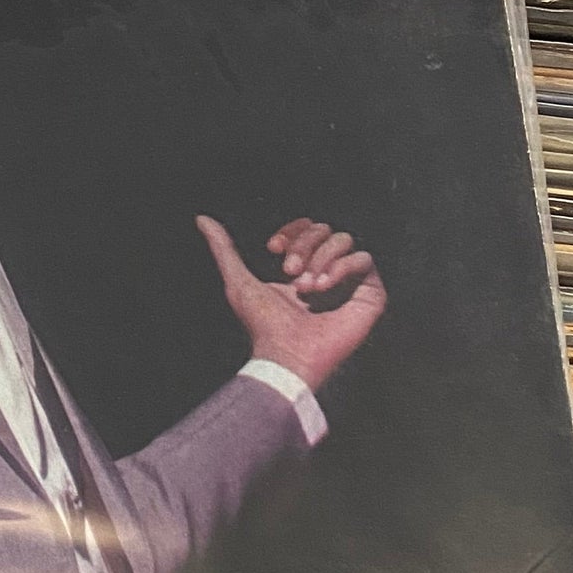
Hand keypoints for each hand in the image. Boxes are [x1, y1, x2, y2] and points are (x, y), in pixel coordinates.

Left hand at [196, 214, 386, 393]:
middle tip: (290, 273)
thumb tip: (202, 218)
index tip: (273, 248)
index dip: (292, 231)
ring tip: (307, 287)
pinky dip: (341, 267)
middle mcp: (328, 271)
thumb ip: (223, 248)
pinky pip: (364, 258)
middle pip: (325, 230)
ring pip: (344, 239)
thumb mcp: (238, 280)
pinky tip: (324, 285)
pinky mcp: (370, 293)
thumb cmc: (263, 324)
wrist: (286, 353)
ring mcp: (350, 282)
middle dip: (304, 245)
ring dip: (320, 258)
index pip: (307, 227)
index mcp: (302, 267)